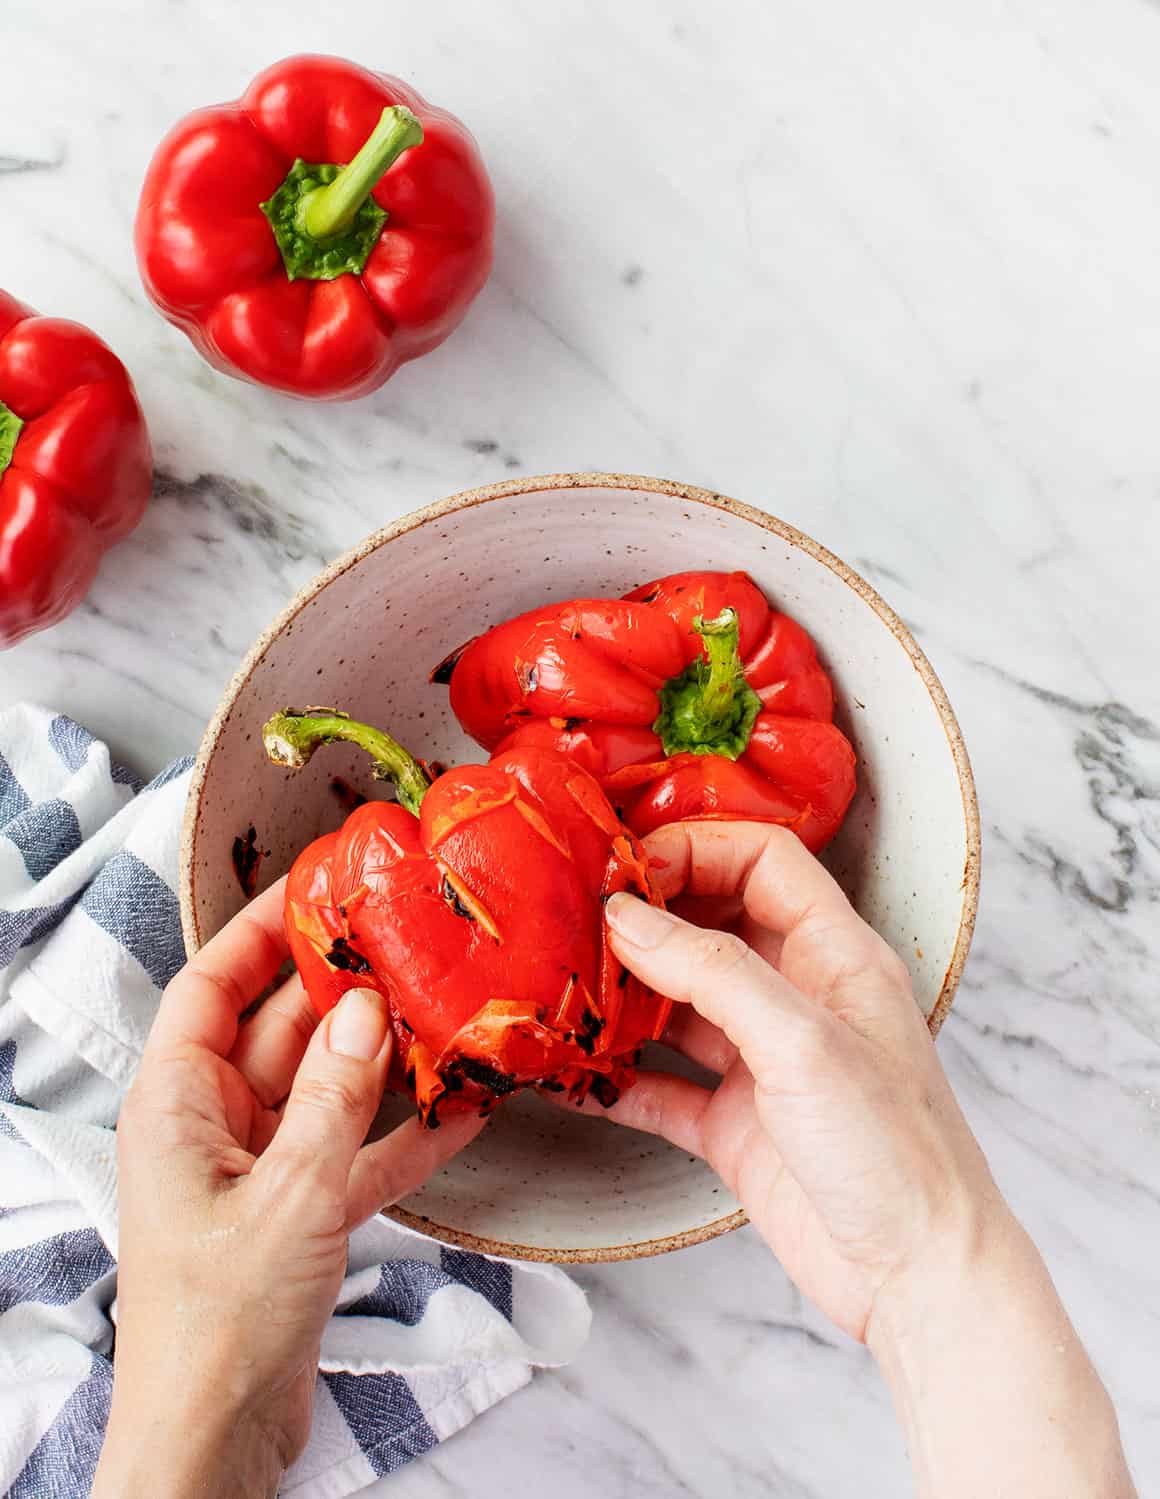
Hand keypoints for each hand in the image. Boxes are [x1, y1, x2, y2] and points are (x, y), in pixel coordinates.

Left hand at [92, 880, 482, 1498]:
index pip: (212, 986)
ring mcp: (258, 1171)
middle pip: (283, 1029)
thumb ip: (333, 1101)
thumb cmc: (217, 1325)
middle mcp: (213, 1126)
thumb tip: (365, 1012)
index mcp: (177, 1106)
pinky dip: (403, 1135)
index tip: (318, 884)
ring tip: (450, 1012)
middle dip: (346, 990)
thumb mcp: (289, 1197)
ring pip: (328, 1089)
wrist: (214, 1442)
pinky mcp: (298, 1215)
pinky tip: (462, 1112)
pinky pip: (355, 1153)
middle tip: (411, 941)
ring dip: (386, 1061)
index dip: (260, 930)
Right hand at [601, 820, 997, 1340]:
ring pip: (682, 1004)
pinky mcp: (739, 1127)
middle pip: (713, 924)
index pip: (763, 861)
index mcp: (836, 955)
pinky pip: (665, 1087)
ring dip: (627, 996)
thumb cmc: (897, 1153)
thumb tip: (629, 918)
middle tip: (580, 919)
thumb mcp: (803, 1044)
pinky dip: (621, 1080)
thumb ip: (713, 973)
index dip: (697, 849)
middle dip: (649, 916)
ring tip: (567, 989)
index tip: (629, 867)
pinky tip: (576, 1078)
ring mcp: (766, 1063)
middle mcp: (799, 998)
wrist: (920, 1281)